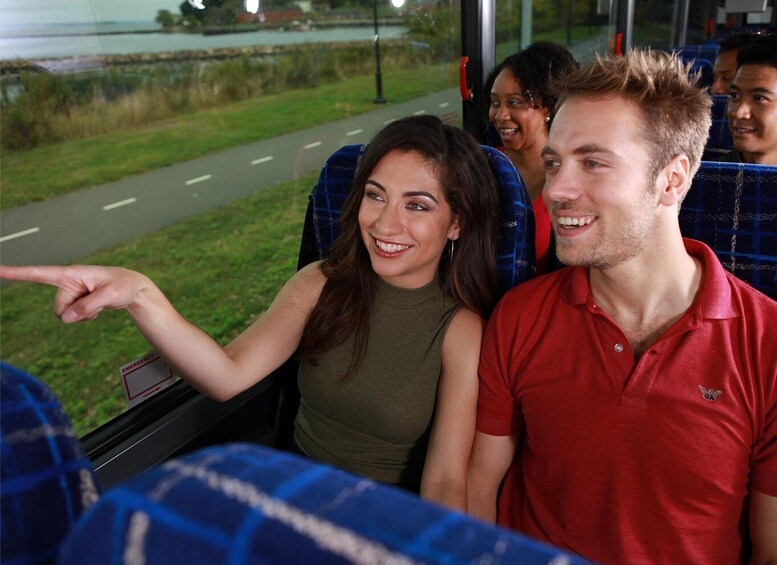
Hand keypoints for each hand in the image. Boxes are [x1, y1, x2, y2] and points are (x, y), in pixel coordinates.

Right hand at [0, 265, 151, 322]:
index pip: (38, 273)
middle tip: (98, 303)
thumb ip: (87, 306)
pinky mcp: (76, 303)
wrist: (133, 289)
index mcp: (71, 274)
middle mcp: (67, 283)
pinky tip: (99, 308)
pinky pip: (73, 318)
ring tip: (100, 303)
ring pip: (66, 316)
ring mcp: (72, 294)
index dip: (16, 273)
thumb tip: (66, 318)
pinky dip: (86, 317)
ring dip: (83, 315)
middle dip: (76, 312)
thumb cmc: (123, 285)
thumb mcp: (110, 295)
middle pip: (59, 309)